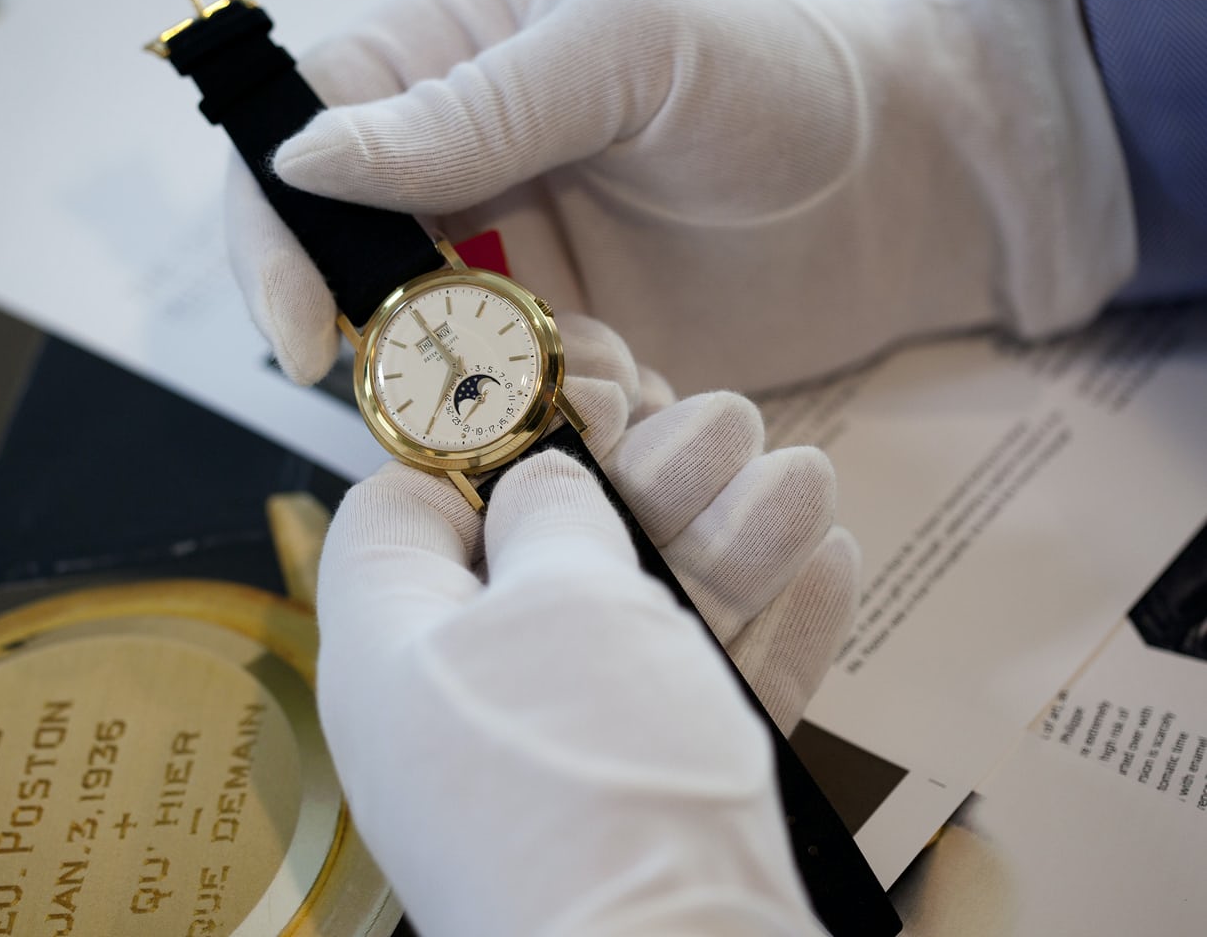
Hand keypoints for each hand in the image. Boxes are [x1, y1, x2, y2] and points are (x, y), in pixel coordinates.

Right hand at [227, 0, 1130, 392]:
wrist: (897, 179)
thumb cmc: (769, 70)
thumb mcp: (621, 49)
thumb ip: (470, 108)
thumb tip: (306, 158)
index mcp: (436, 62)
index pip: (297, 151)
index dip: (276, 245)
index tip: (304, 340)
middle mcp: (448, 174)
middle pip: (343, 277)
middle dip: (389, 346)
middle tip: (463, 388)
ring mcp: (501, 272)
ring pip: (424, 362)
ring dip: (487, 395)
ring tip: (601, 370)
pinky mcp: (558, 352)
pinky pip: (512, 409)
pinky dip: (557, 422)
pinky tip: (639, 390)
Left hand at [315, 315, 854, 934]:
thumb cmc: (592, 789)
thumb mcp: (561, 601)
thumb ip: (549, 516)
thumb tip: (538, 478)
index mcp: (394, 645)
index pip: (405, 512)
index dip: (482, 445)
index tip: (571, 403)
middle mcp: (460, 707)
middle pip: (548, 562)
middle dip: (648, 484)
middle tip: (720, 423)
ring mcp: (554, 767)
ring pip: (639, 629)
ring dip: (728, 546)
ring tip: (798, 479)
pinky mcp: (640, 817)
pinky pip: (696, 706)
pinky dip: (762, 638)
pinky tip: (825, 570)